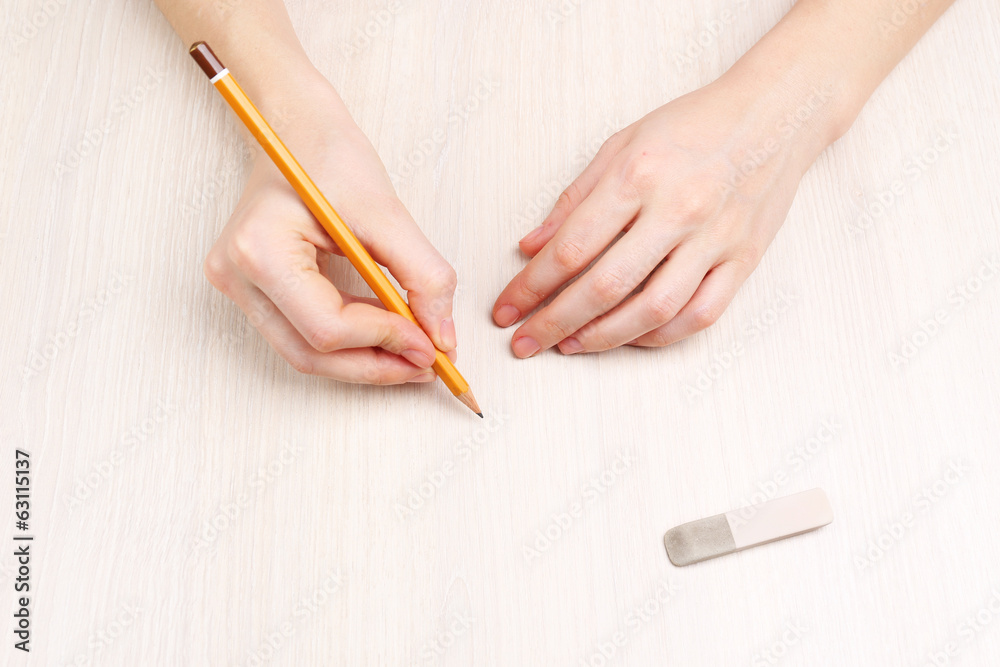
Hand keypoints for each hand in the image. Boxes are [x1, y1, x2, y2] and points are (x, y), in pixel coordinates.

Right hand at [204, 73, 457, 383]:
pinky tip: (385, 332)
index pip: (327, 326)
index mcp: (258, 249)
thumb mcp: (387, 212)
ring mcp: (236, 286)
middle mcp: (235, 275)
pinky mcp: (250, 290)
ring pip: (304, 354)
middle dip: (376, 364)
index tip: (433, 346)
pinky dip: (348, 342)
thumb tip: (443, 338)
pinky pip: (300, 335)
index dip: (385, 342)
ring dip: (363, 360)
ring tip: (412, 352)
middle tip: (428, 364)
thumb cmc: (330, 155)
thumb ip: (423, 277)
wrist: (295, 127)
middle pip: (311, 353)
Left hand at [493, 73, 833, 356]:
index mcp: (638, 175)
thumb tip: (531, 247)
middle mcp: (678, 210)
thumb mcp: (621, 145)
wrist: (776, 115)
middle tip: (525, 343)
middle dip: (554, 322)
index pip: (571, 247)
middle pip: (605, 286)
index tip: (506, 310)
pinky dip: (659, 335)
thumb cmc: (693, 126)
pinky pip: (699, 315)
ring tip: (570, 345)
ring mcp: (714, 239)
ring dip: (603, 337)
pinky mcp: (743, 260)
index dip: (530, 286)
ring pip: (653, 310)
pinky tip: (628, 336)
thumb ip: (574, 200)